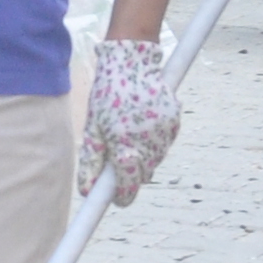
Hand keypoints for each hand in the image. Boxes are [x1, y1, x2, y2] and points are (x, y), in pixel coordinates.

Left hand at [79, 35, 177, 204]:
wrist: (133, 62)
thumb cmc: (107, 94)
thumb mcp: (93, 126)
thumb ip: (91, 160)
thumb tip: (87, 191)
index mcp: (124, 144)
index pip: (127, 185)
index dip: (122, 196)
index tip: (118, 200)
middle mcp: (147, 142)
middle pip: (143, 176)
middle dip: (132, 174)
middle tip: (119, 159)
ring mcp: (164, 132)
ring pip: (155, 161)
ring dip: (144, 157)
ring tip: (130, 133)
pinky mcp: (175, 121)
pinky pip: (165, 143)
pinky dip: (155, 141)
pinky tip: (144, 122)